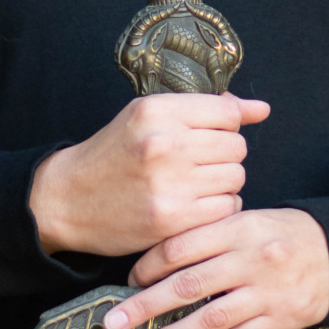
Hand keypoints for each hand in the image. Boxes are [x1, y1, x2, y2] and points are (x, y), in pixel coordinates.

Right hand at [28, 94, 269, 258]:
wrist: (67, 199)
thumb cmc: (113, 154)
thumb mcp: (148, 116)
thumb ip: (205, 109)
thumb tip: (261, 109)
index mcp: (158, 111)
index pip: (229, 113)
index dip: (225, 127)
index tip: (208, 137)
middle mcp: (165, 143)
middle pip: (237, 147)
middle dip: (224, 156)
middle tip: (198, 164)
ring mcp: (170, 183)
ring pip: (236, 178)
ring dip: (223, 183)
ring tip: (195, 185)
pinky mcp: (172, 219)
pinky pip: (227, 208)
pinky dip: (218, 208)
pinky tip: (194, 205)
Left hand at [103, 209, 328, 328]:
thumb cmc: (283, 234)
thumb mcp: (248, 219)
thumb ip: (209, 236)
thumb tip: (158, 261)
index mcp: (237, 228)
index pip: (181, 247)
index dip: (149, 266)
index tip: (129, 280)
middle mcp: (250, 260)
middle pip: (188, 286)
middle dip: (145, 306)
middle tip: (114, 322)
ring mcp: (265, 293)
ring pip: (209, 320)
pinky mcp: (279, 320)